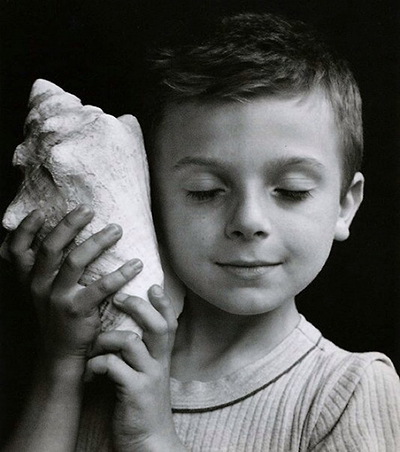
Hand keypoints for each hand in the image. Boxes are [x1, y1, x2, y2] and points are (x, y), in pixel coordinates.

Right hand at [7, 205, 142, 372]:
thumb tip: (58, 232)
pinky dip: (120, 273)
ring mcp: (57, 298)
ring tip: (116, 229)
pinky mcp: (78, 310)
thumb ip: (43, 267)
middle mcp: (38, 286)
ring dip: (98, 242)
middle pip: (50, 248)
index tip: (39, 211)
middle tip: (88, 209)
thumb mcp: (41, 290)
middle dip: (69, 225)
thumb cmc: (56, 312)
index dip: (25, 229)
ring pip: (75, 261)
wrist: (60, 351)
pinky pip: (101, 287)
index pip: (16, 250)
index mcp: (28, 278)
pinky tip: (136, 264)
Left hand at [84, 286, 184, 451]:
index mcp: (162, 358)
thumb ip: (141, 355)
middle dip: (139, 306)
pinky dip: (97, 363)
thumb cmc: (142, 406)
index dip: (163, 303)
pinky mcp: (135, 392)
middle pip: (158, 325)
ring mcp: (149, 377)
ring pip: (131, 341)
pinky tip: (91, 371)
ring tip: (95, 344)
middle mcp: (159, 363)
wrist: (149, 443)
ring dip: (107, 338)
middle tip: (120, 297)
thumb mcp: (147, 376)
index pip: (169, 323)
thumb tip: (124, 332)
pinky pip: (113, 366)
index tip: (153, 284)